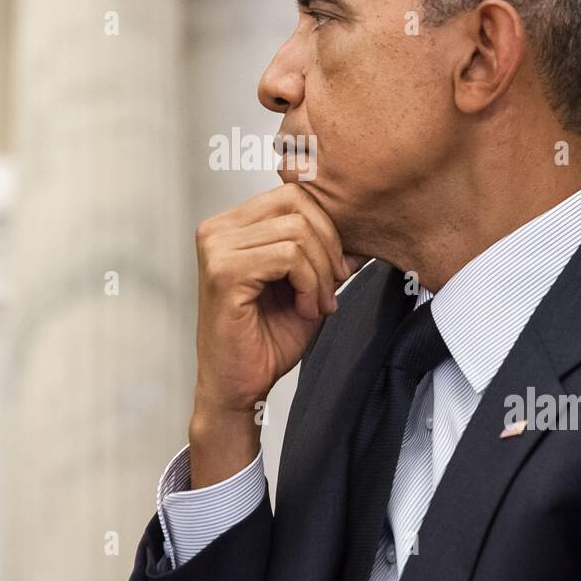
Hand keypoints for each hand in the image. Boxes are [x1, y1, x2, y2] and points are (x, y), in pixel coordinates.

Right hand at [188, 184, 363, 485]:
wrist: (240, 387)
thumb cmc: (264, 341)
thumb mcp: (308, 286)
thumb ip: (327, 255)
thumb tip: (363, 232)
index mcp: (232, 225)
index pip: (293, 193)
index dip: (327, 226)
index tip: (337, 268)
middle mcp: (218, 230)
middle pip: (296, 203)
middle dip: (328, 246)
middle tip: (331, 287)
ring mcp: (217, 248)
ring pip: (296, 232)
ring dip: (320, 273)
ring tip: (316, 304)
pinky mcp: (224, 272)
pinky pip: (287, 257)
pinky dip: (309, 284)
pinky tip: (305, 309)